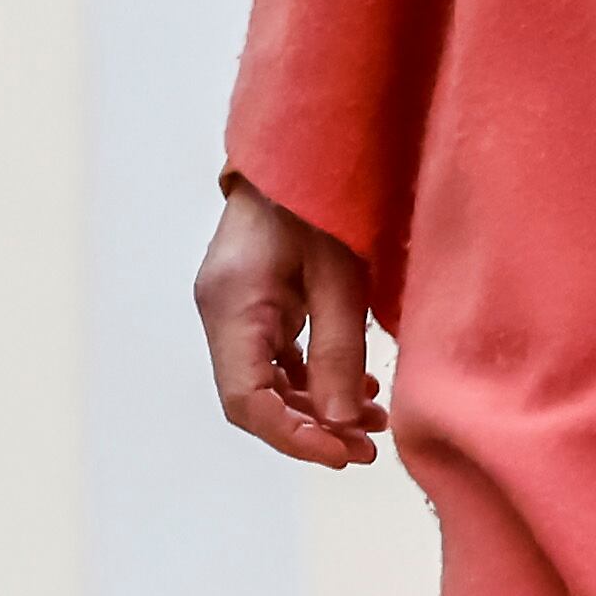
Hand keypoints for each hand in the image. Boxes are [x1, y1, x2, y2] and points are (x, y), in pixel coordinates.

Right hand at [196, 177, 384, 468]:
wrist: (305, 140)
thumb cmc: (325, 197)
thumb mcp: (342, 274)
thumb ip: (339, 349)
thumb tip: (343, 424)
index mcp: (232, 304)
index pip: (246, 401)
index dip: (293, 438)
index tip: (344, 455)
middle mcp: (222, 311)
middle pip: (255, 399)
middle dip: (310, 430)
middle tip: (367, 449)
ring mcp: (235, 306)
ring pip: (267, 381)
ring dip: (316, 407)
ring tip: (372, 423)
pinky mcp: (253, 300)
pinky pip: (276, 356)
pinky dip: (312, 377)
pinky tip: (358, 387)